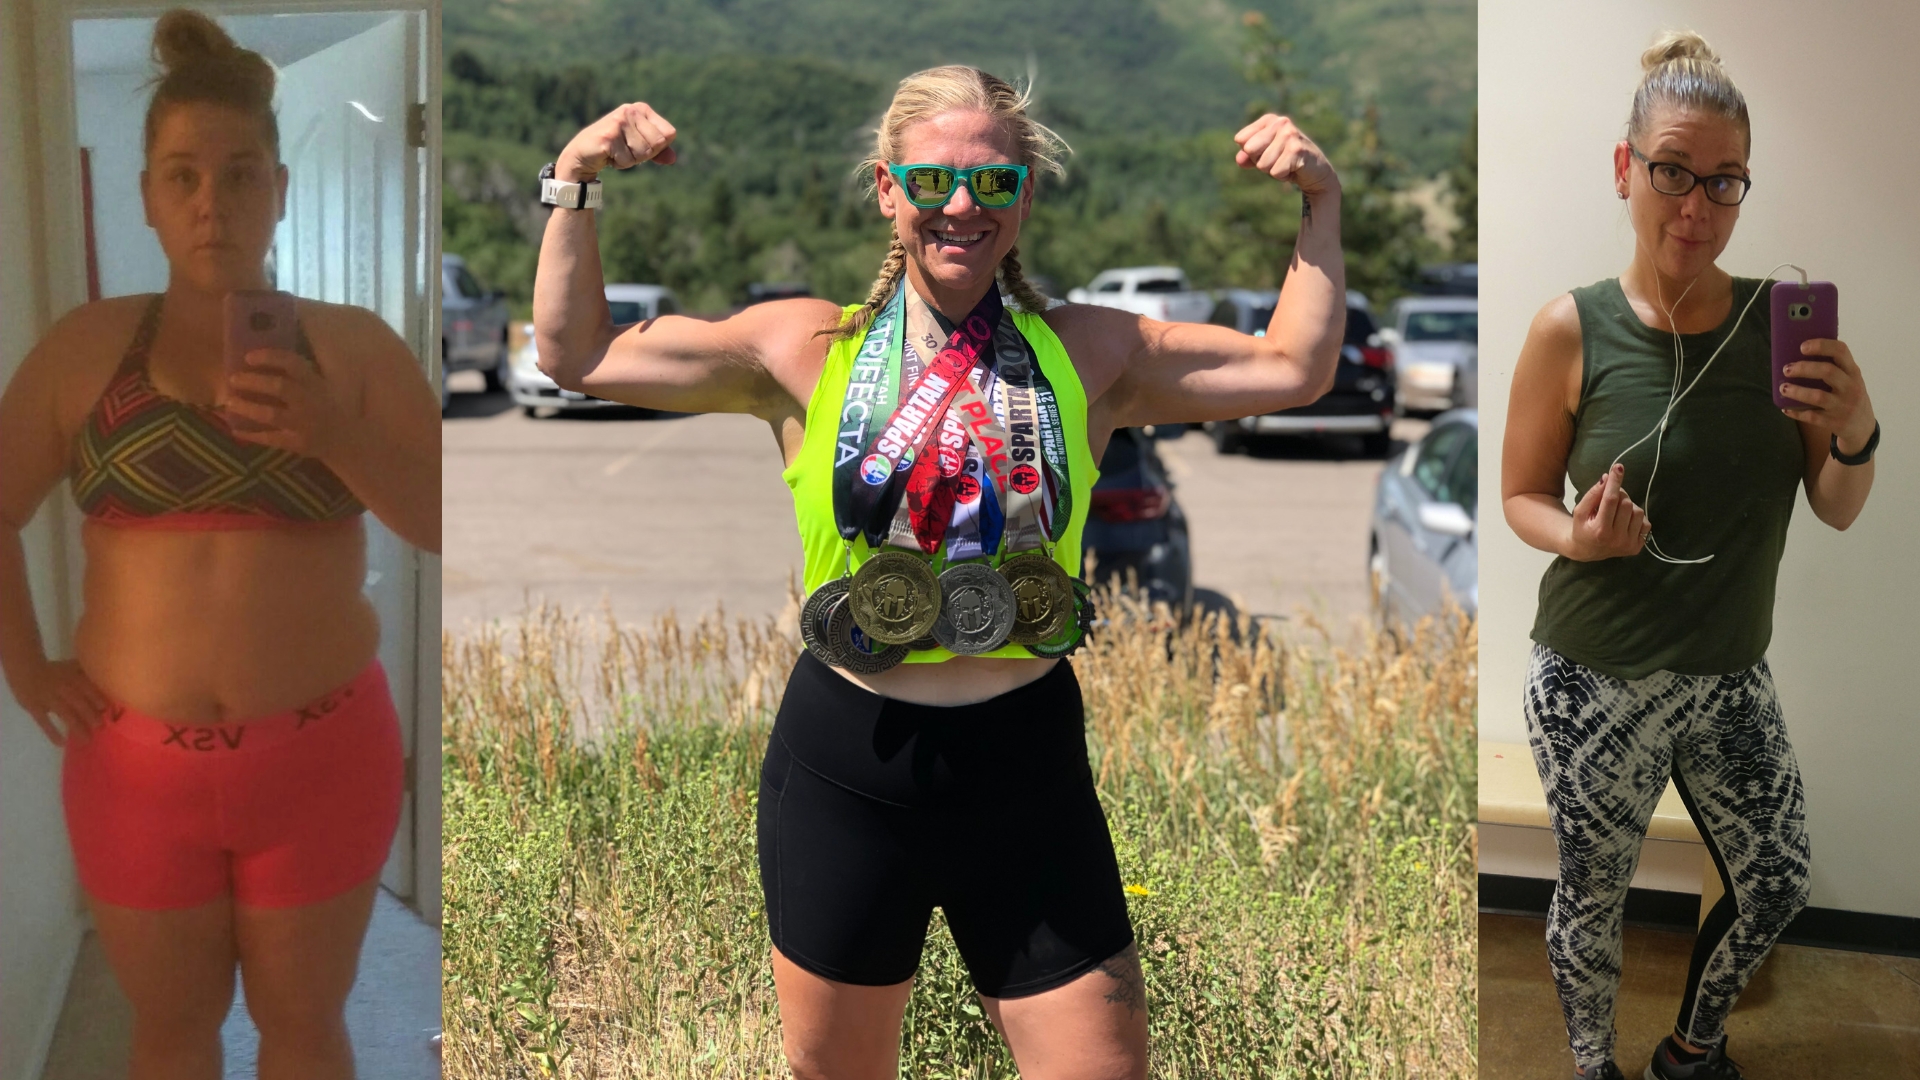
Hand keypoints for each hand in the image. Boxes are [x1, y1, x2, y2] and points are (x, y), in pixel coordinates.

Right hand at [13, 659, 109, 745]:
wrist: (25, 670)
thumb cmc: (55, 671)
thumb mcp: (73, 667)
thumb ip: (89, 673)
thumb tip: (109, 679)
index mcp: (73, 678)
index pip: (89, 689)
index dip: (98, 699)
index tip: (107, 710)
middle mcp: (62, 689)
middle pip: (79, 704)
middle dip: (91, 716)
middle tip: (101, 727)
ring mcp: (48, 699)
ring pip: (65, 714)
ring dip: (77, 727)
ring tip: (87, 739)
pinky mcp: (34, 708)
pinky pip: (44, 722)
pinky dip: (52, 732)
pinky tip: (61, 743)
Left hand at [223, 348, 352, 458]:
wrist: (348, 441)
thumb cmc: (330, 409)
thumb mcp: (323, 387)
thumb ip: (301, 375)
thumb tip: (264, 360)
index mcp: (316, 384)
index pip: (293, 364)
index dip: (270, 358)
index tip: (248, 357)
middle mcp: (310, 402)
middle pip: (279, 387)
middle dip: (253, 382)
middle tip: (233, 379)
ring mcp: (304, 425)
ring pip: (271, 414)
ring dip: (247, 407)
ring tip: (229, 402)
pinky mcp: (298, 444)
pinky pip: (271, 439)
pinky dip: (252, 435)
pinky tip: (236, 431)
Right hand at [557, 102, 678, 182]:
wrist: (583, 154)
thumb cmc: (614, 149)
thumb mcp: (640, 147)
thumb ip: (658, 151)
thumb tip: (673, 159)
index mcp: (641, 108)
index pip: (669, 134)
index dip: (657, 147)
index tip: (638, 144)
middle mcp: (630, 110)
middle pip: (658, 144)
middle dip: (644, 154)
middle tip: (625, 149)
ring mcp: (619, 122)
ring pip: (643, 153)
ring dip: (630, 160)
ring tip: (616, 151)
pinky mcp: (609, 136)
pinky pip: (628, 160)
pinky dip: (620, 164)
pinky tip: (608, 155)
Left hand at [1233, 114, 1338, 196]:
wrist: (1315, 172)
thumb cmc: (1286, 161)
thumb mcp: (1264, 157)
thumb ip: (1248, 156)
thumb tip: (1239, 159)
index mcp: (1269, 120)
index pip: (1241, 139)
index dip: (1251, 152)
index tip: (1268, 152)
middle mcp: (1280, 122)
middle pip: (1249, 150)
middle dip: (1260, 162)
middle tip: (1278, 160)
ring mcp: (1289, 134)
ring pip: (1262, 163)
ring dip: (1273, 170)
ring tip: (1287, 164)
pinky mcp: (1297, 150)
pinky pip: (1275, 171)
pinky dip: (1283, 175)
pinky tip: (1294, 169)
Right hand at [1567, 463, 1649, 560]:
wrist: (1586, 550)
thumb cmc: (1582, 527)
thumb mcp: (1580, 511)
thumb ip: (1592, 495)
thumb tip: (1607, 478)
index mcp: (1600, 530)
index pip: (1611, 500)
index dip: (1615, 482)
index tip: (1618, 468)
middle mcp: (1616, 539)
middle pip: (1626, 503)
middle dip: (1619, 495)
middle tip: (1610, 499)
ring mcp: (1629, 544)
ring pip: (1638, 511)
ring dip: (1628, 506)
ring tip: (1616, 512)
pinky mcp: (1637, 547)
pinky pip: (1645, 522)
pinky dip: (1636, 518)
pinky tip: (1625, 521)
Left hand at [1780, 338, 1875, 453]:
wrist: (1863, 427)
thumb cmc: (1849, 395)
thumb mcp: (1850, 379)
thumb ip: (1834, 367)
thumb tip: (1798, 354)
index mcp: (1853, 372)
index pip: (1841, 351)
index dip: (1821, 345)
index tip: (1802, 347)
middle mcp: (1851, 387)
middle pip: (1828, 371)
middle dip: (1804, 368)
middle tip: (1786, 369)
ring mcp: (1844, 406)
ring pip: (1818, 396)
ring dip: (1797, 391)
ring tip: (1783, 387)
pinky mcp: (1835, 423)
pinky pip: (1812, 417)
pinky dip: (1796, 412)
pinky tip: (1785, 408)